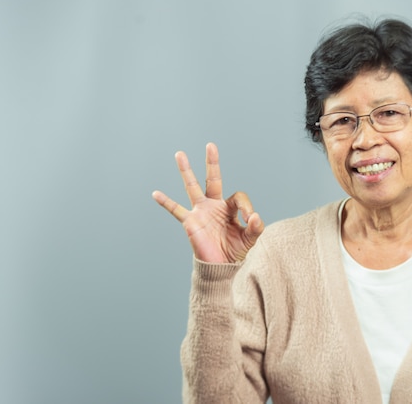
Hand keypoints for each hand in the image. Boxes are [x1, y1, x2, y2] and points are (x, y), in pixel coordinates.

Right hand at [152, 142, 263, 262]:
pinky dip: (166, 202)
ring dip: (186, 171)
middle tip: (211, 145)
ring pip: (192, 187)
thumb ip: (256, 227)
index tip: (250, 219)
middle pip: (212, 179)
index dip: (246, 206)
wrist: (219, 267)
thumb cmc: (234, 252)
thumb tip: (255, 216)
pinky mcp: (190, 222)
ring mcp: (200, 212)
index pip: (238, 197)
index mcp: (229, 208)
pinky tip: (155, 193)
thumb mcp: (249, 239)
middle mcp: (214, 205)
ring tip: (180, 154)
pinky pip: (176, 210)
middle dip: (212, 163)